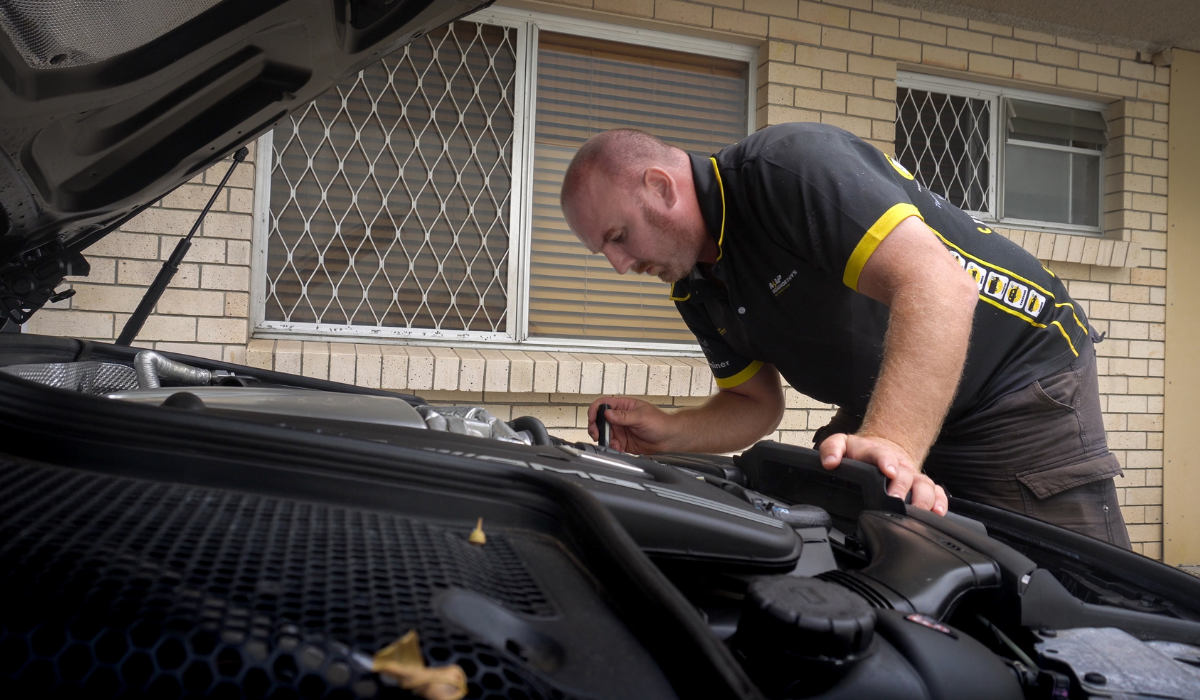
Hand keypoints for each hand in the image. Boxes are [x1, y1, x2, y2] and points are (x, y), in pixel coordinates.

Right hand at [586, 397, 675, 453]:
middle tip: (597, 435)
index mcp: (624, 406)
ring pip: (604, 434)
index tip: (592, 419)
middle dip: (595, 428)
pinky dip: (612, 448)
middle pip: (600, 421)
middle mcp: (619, 418)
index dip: (595, 410)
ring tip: (612, 444)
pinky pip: (612, 445)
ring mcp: (620, 430)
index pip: (604, 404)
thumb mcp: (642, 417)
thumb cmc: (660, 422)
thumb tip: (608, 413)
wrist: (668, 439)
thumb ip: (624, 416)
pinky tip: (618, 449)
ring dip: (604, 440)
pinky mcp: (622, 442)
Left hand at [818, 433, 947, 514]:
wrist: (881, 450)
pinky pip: (936, 492)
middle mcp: (897, 465)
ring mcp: (911, 476)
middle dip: (902, 486)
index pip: (882, 455)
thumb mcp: (842, 445)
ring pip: (923, 485)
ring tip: (919, 510)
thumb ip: (831, 448)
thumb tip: (829, 462)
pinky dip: (939, 501)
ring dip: (923, 497)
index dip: (886, 462)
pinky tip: (937, 512)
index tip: (888, 471)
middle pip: (905, 474)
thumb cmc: (860, 453)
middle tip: (896, 499)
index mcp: (876, 454)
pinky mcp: (921, 486)